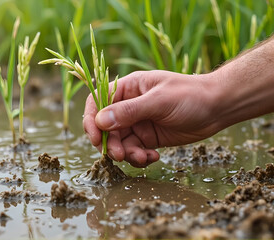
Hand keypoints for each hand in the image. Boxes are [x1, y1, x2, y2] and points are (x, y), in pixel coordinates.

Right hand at [83, 70, 220, 167]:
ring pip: (120, 142)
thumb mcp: (159, 101)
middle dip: (111, 143)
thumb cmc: (189, 95)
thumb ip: (129, 111)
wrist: (218, 107)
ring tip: (143, 158)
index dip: (92, 120)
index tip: (95, 138)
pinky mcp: (148, 138)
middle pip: (106, 127)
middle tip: (121, 155)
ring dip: (127, 154)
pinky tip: (154, 157)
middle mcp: (129, 106)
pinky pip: (135, 150)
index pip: (98, 102)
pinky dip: (140, 157)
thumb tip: (100, 121)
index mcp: (128, 89)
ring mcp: (138, 123)